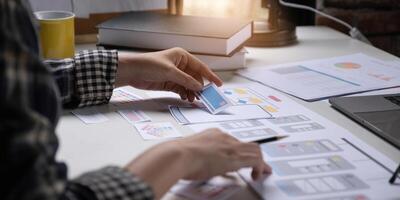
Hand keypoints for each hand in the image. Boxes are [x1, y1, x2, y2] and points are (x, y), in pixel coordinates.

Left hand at [116, 48, 222, 101]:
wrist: (132, 72)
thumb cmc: (150, 65)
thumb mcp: (170, 72)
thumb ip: (186, 80)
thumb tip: (199, 87)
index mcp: (183, 56)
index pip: (201, 67)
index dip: (211, 76)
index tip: (219, 84)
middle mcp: (181, 65)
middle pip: (196, 78)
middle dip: (199, 87)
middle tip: (204, 97)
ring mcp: (175, 75)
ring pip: (189, 85)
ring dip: (192, 92)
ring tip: (193, 100)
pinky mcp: (169, 83)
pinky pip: (181, 90)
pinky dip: (184, 94)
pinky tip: (185, 99)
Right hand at [125, 129, 270, 198]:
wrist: (178, 155)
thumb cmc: (178, 156)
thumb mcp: (190, 153)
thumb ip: (198, 156)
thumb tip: (199, 164)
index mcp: (212, 135)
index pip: (232, 142)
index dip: (238, 151)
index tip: (239, 160)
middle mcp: (223, 137)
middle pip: (246, 144)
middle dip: (254, 155)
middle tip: (258, 166)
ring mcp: (230, 145)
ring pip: (254, 149)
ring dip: (259, 162)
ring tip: (261, 172)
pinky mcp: (235, 156)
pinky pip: (255, 159)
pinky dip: (260, 167)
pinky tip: (257, 175)